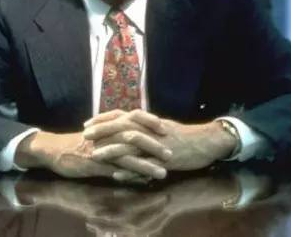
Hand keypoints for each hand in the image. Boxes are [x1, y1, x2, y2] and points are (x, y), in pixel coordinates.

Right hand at [14, 130, 166, 179]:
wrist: (55, 149)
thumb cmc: (79, 141)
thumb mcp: (98, 131)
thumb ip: (115, 130)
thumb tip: (133, 132)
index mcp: (110, 124)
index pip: (134, 117)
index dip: (150, 121)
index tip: (166, 127)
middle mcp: (108, 134)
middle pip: (136, 135)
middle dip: (155, 144)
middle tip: (171, 152)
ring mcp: (102, 149)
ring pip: (129, 155)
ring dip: (147, 164)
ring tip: (163, 172)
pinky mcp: (96, 163)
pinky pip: (116, 169)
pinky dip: (130, 175)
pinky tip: (142, 182)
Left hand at [84, 110, 237, 171]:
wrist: (205, 142)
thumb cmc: (182, 135)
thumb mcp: (160, 126)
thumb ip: (143, 126)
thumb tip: (127, 125)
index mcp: (148, 121)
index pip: (121, 115)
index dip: (103, 119)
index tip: (87, 123)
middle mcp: (150, 130)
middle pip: (122, 127)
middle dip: (102, 131)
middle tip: (85, 135)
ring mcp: (157, 145)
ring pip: (131, 145)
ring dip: (111, 150)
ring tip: (95, 155)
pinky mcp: (164, 160)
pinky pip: (145, 165)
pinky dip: (130, 170)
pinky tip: (117, 174)